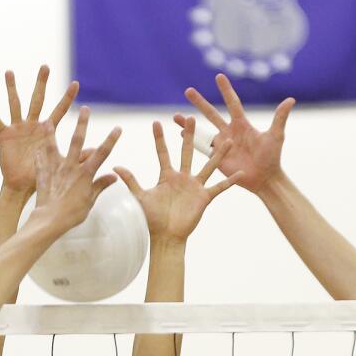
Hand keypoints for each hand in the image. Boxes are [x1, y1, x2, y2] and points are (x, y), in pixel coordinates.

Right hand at [0, 65, 78, 194]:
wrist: (21, 186)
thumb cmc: (40, 176)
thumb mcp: (61, 164)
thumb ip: (78, 156)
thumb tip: (96, 151)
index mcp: (46, 130)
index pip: (59, 110)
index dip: (67, 98)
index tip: (76, 83)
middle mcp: (32, 125)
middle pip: (38, 100)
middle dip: (42, 84)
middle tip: (45, 66)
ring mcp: (18, 128)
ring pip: (15, 104)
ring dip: (12, 88)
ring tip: (10, 72)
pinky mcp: (4, 135)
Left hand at [30, 107, 120, 231]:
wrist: (51, 220)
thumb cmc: (72, 214)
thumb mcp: (90, 201)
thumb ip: (100, 186)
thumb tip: (114, 176)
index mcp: (85, 174)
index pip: (102, 153)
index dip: (111, 140)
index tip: (118, 128)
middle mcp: (70, 167)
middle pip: (77, 141)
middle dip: (82, 124)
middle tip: (85, 109)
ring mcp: (55, 168)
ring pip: (53, 146)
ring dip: (51, 132)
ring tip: (48, 120)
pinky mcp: (43, 174)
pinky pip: (40, 160)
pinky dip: (38, 153)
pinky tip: (34, 147)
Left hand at [114, 118, 241, 242]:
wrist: (167, 237)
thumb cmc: (153, 219)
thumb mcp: (141, 197)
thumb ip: (131, 181)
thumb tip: (115, 167)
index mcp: (167, 176)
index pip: (162, 153)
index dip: (159, 139)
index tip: (156, 122)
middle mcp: (182, 178)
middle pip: (187, 152)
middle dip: (190, 136)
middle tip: (192, 118)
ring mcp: (195, 187)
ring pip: (208, 166)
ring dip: (217, 154)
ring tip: (226, 140)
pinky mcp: (204, 198)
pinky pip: (219, 188)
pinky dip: (230, 181)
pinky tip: (241, 173)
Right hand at [175, 73, 293, 194]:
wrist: (265, 179)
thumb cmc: (272, 158)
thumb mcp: (276, 136)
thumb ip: (280, 118)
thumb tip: (290, 99)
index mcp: (242, 125)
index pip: (232, 103)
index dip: (226, 90)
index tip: (218, 76)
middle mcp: (230, 132)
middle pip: (212, 114)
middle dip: (200, 103)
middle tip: (187, 91)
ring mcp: (222, 145)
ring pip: (202, 131)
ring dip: (189, 123)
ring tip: (175, 116)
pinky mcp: (217, 158)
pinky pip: (202, 148)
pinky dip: (191, 141)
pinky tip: (181, 135)